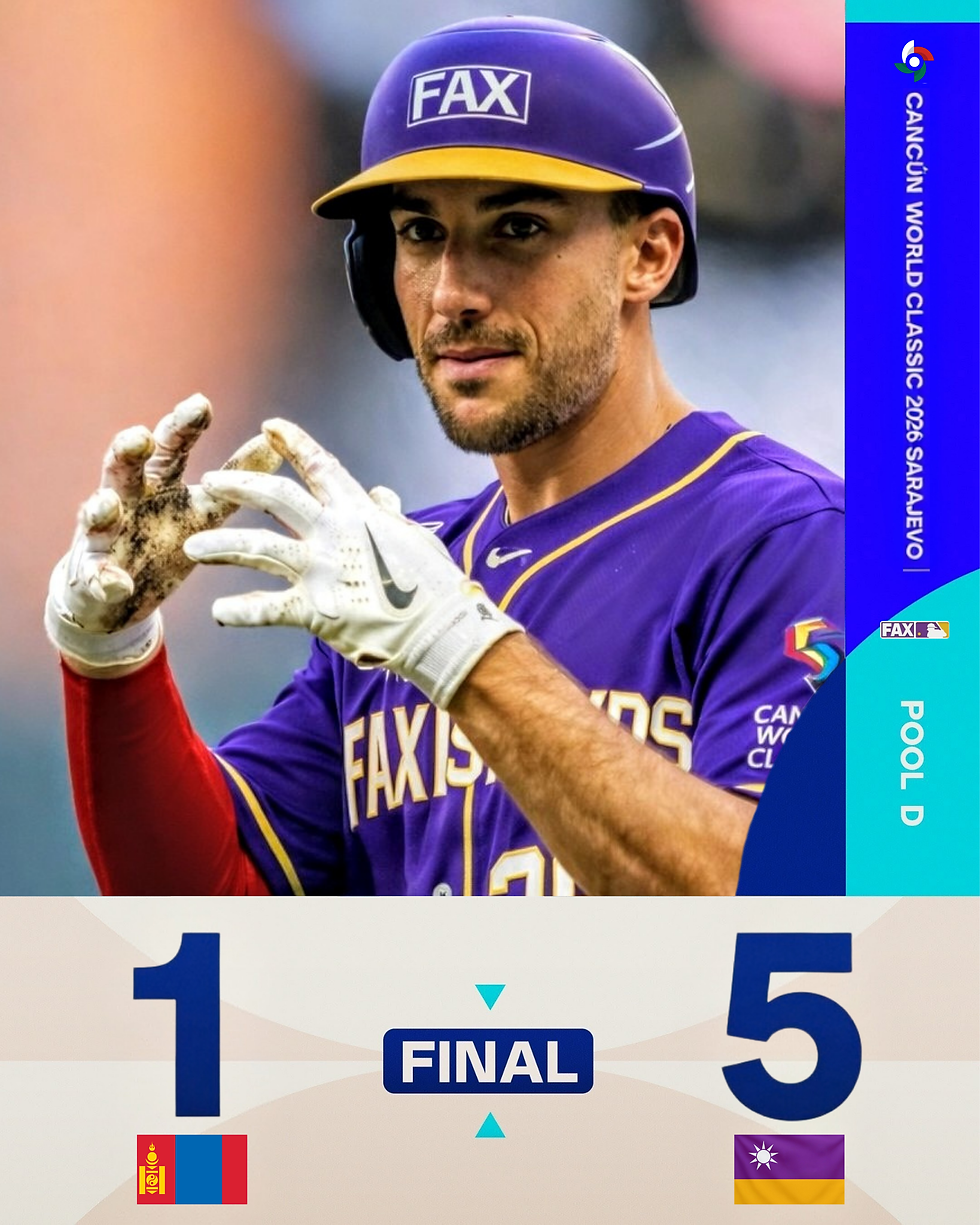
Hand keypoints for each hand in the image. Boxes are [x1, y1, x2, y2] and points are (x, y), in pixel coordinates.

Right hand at [46, 394, 280, 670]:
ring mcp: (104, 533)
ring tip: (107, 504)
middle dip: (129, 450)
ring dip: (101, 508)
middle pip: (125, 466)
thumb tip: (276, 446)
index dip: (185, 425)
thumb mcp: (203, 511)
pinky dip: (102, 579)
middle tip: (140, 437)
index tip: (201, 403)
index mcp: (159, 482)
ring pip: (97, 513)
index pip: (171, 447)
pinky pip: (96, 576)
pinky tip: (114, 583)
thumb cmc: (164, 539)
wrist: (119, 593)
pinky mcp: (93, 573)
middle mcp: (127, 498)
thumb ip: (235, 483)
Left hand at [184, 418, 522, 707]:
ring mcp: (322, 570)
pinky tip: (219, 614)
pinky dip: (242, 611)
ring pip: (259, 549)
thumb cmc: (434, 584)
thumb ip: (389, 515)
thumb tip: (383, 494)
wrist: (441, 630)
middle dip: (239, 486)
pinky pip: (268, 609)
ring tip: (193, 548)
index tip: (270, 425)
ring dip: (223, 545)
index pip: (321, 468)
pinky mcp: (316, 610)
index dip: (294, 443)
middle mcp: (335, 533)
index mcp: (360, 512)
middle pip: (276, 498)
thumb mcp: (414, 538)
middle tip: (209, 482)